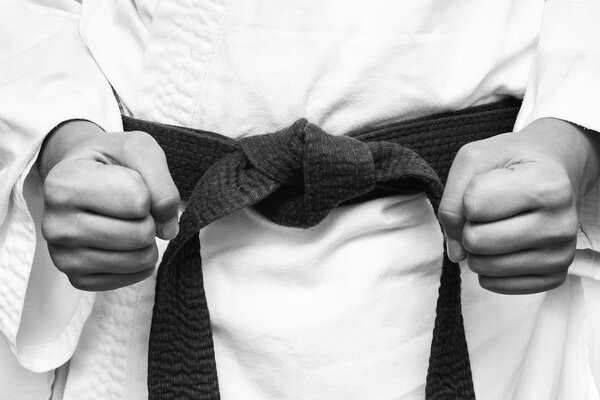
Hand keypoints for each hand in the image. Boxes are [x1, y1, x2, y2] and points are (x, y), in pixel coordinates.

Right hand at [39, 120, 179, 290]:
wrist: (84, 176)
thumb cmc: (112, 161)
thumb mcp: (139, 150)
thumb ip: (162, 184)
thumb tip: (168, 230)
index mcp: (62, 184)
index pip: (138, 201)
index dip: (146, 189)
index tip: (124, 179)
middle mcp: (54, 224)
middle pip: (140, 234)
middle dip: (149, 218)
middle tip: (131, 206)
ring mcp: (62, 256)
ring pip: (139, 259)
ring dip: (147, 240)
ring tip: (128, 221)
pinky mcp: (77, 278)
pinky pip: (133, 277)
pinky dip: (141, 260)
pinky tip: (125, 242)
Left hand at [439, 118, 599, 294]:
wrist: (555, 169)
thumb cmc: (512, 162)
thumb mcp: (474, 159)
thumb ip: (452, 200)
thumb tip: (456, 252)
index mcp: (546, 185)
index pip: (473, 206)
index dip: (467, 197)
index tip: (487, 185)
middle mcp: (560, 223)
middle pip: (476, 241)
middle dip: (469, 226)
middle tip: (488, 212)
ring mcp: (561, 253)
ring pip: (484, 267)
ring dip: (477, 249)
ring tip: (496, 226)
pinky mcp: (555, 275)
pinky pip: (498, 285)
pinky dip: (489, 269)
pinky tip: (503, 247)